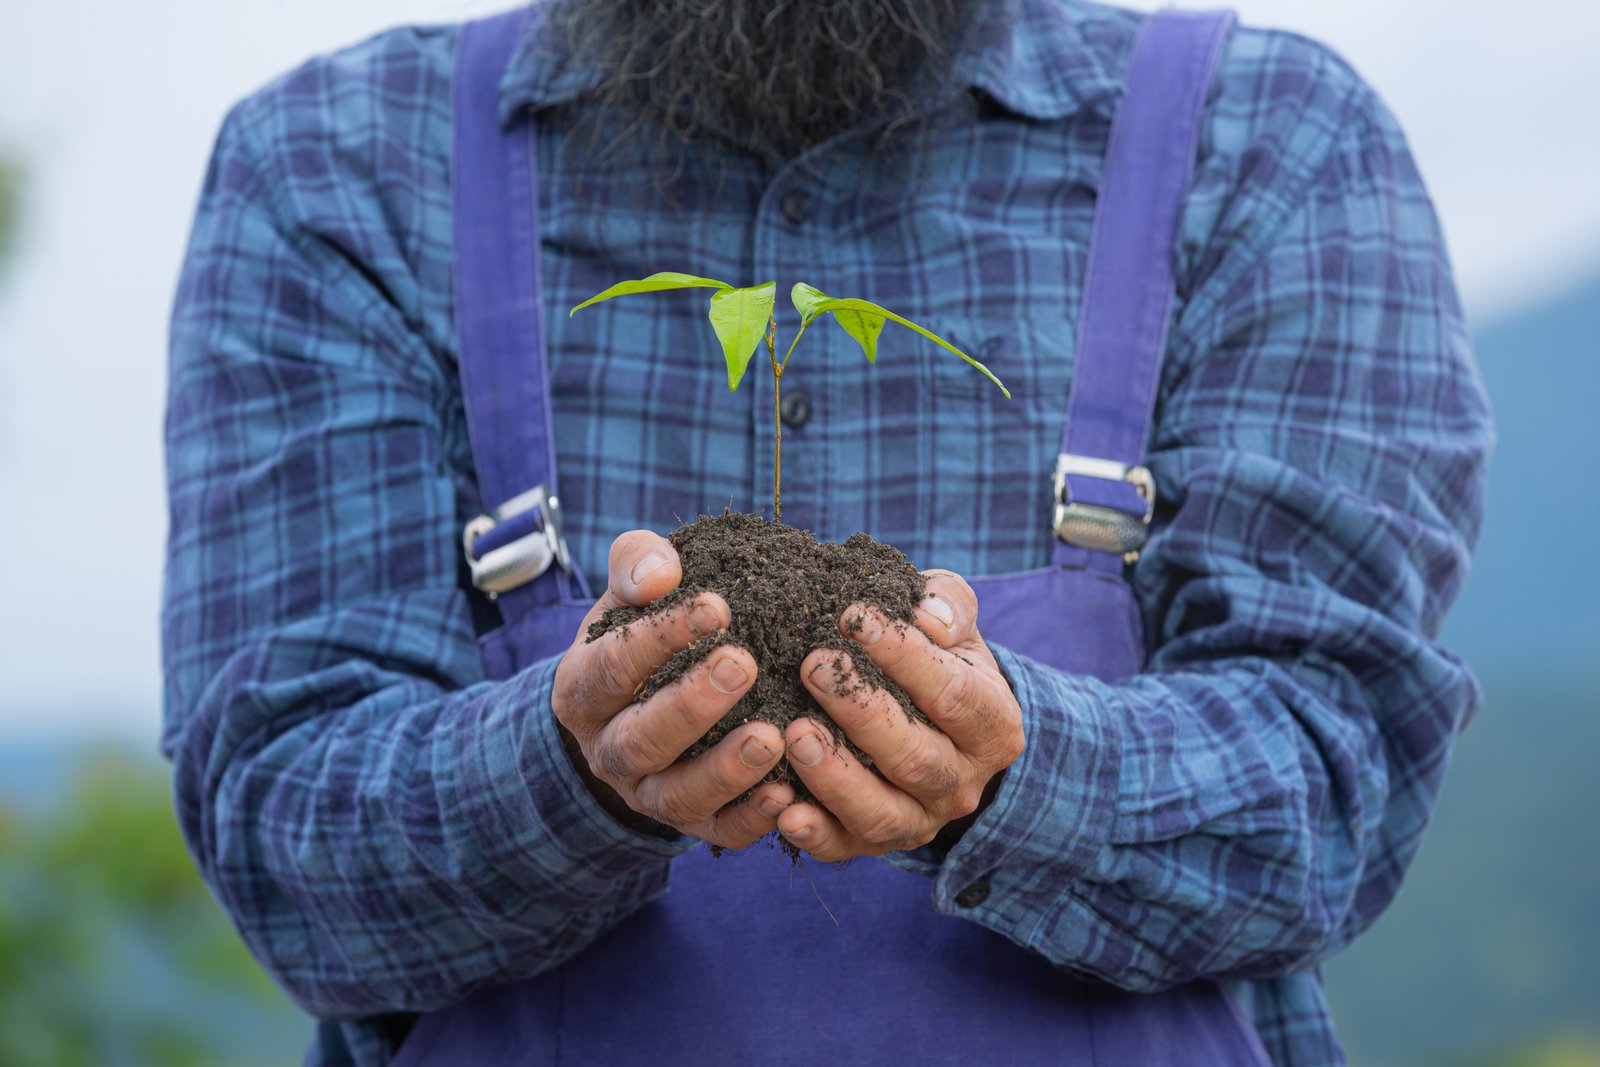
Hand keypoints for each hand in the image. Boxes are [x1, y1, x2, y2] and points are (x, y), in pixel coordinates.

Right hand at [552, 530, 793, 847]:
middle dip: (691, 705)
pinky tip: (790, 794)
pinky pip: (718, 832)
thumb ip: (638, 567)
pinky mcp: (691, 823)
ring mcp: (647, 794)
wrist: (634, 705)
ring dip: (726, 770)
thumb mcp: (628, 595)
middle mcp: (609, 750)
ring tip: (773, 737)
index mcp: (584, 689)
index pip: (613, 665)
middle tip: (743, 665)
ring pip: (677, 796)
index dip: (661, 637)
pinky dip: (751, 818)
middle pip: (641, 739)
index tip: (717, 605)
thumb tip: (660, 572)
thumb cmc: (641, 635)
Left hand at [777, 570, 1024, 860]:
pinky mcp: (873, 845)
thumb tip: (927, 616)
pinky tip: (779, 807)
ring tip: (794, 734)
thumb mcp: (953, 624)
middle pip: (916, 759)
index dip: (906, 657)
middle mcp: (962, 784)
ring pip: (882, 813)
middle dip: (862, 714)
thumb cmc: (936, 657)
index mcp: (993, 726)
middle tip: (813, 667)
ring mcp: (920, 821)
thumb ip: (949, 605)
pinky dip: (812, 833)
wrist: (930, 720)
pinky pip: (843, 848)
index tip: (854, 617)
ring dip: (835, 776)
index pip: (954, 694)